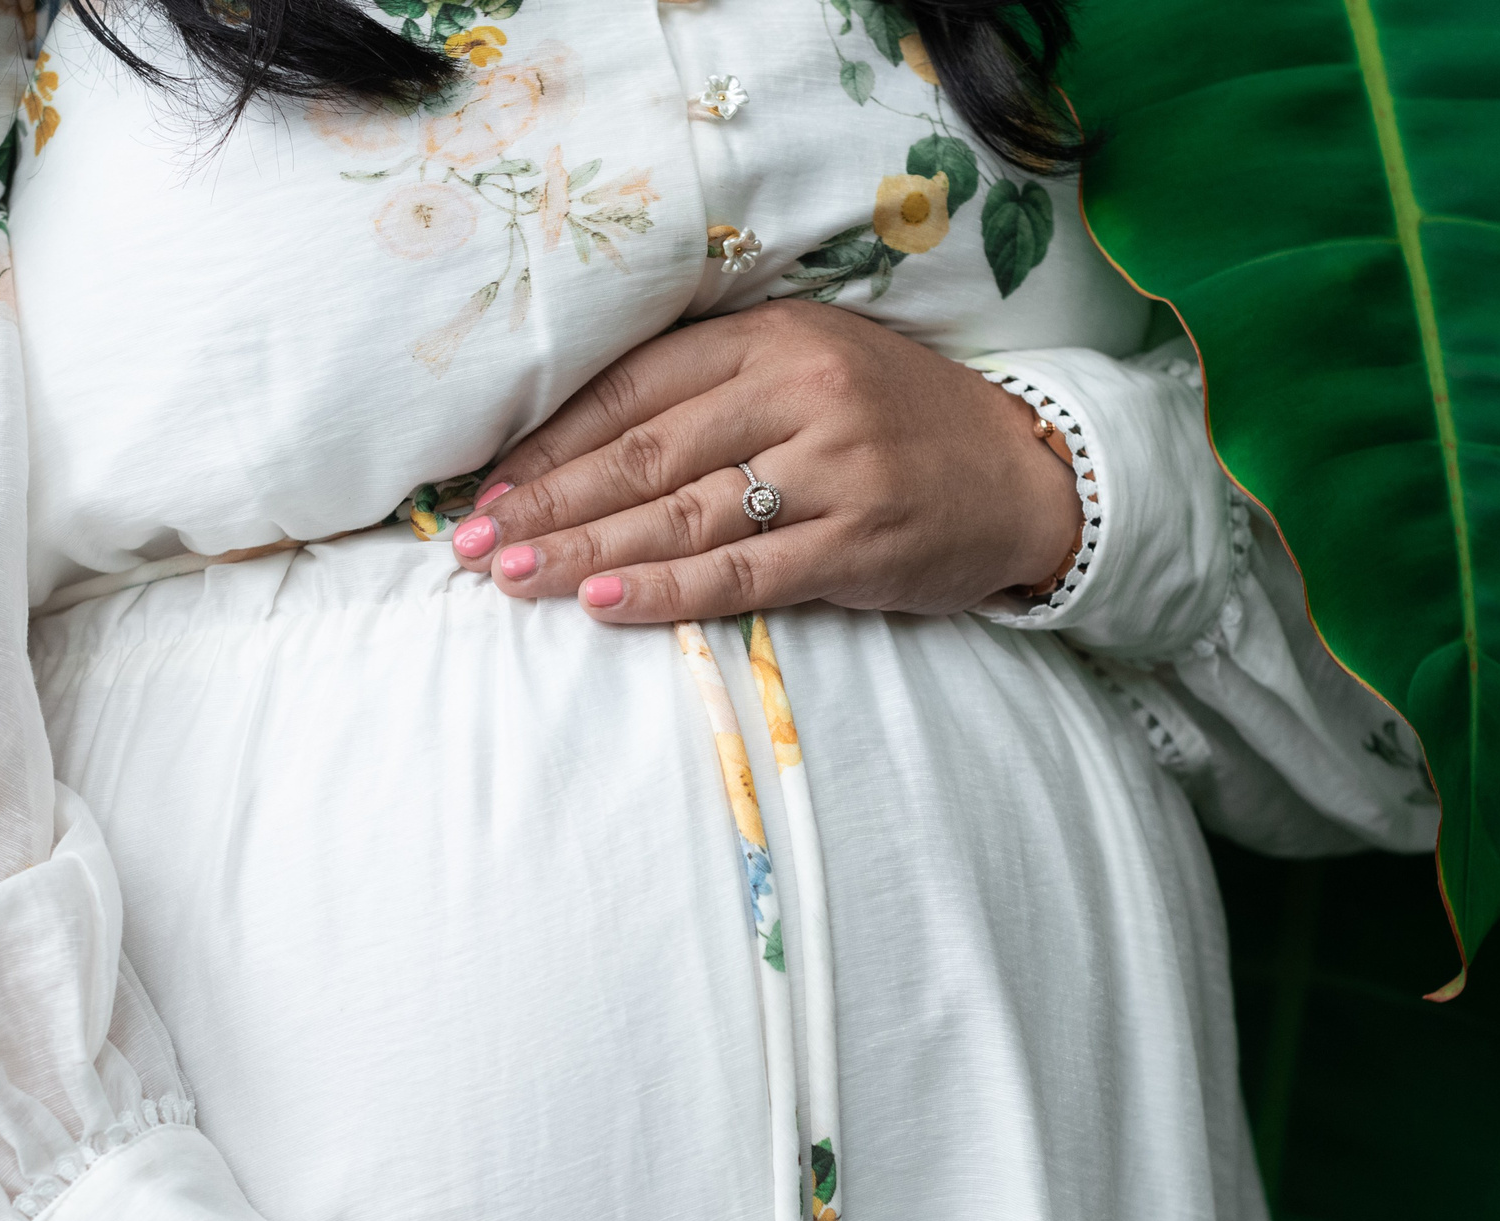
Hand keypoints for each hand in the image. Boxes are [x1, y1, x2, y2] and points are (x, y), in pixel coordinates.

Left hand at [449, 298, 1081, 622]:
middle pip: (643, 454)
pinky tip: (604, 603)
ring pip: (681, 515)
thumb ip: (710, 396)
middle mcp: (799, 392)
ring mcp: (832, 468)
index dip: (550, 443)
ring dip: (586, 552)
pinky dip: (667, 591)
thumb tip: (577, 453)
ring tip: (514, 580)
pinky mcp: (857, 542)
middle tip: (474, 547)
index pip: (632, 389)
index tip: (487, 489)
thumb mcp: (809, 371)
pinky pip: (742, 573)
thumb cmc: (894, 425)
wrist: (1025, 474)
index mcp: (771, 338)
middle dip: (547, 504)